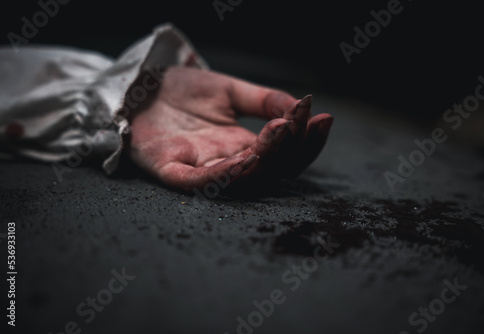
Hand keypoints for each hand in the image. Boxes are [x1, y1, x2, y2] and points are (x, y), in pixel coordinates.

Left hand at [126, 66, 332, 192]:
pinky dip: (227, 174)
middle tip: (300, 121)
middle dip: (292, 149)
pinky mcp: (171, 171)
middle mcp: (227, 162)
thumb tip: (300, 108)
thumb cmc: (183, 91)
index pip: (284, 155)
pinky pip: (201, 182)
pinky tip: (249, 155)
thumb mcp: (230, 91)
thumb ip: (264, 101)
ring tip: (282, 130)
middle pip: (269, 171)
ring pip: (241, 179)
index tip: (322, 117)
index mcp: (243, 146)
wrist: (139, 86)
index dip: (305, 142)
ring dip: (266, 159)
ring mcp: (200, 169)